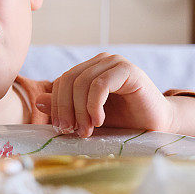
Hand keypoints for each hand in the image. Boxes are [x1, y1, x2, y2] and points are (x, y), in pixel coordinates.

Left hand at [35, 53, 175, 137]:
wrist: (156, 127)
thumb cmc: (125, 123)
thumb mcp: (88, 117)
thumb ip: (66, 108)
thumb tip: (39, 101)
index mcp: (90, 70)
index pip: (62, 81)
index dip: (57, 105)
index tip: (62, 129)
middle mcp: (101, 62)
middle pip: (68, 80)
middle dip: (66, 109)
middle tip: (72, 131)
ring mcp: (115, 63)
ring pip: (82, 82)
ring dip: (80, 110)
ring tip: (87, 130)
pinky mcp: (128, 70)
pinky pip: (100, 84)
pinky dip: (94, 105)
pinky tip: (99, 121)